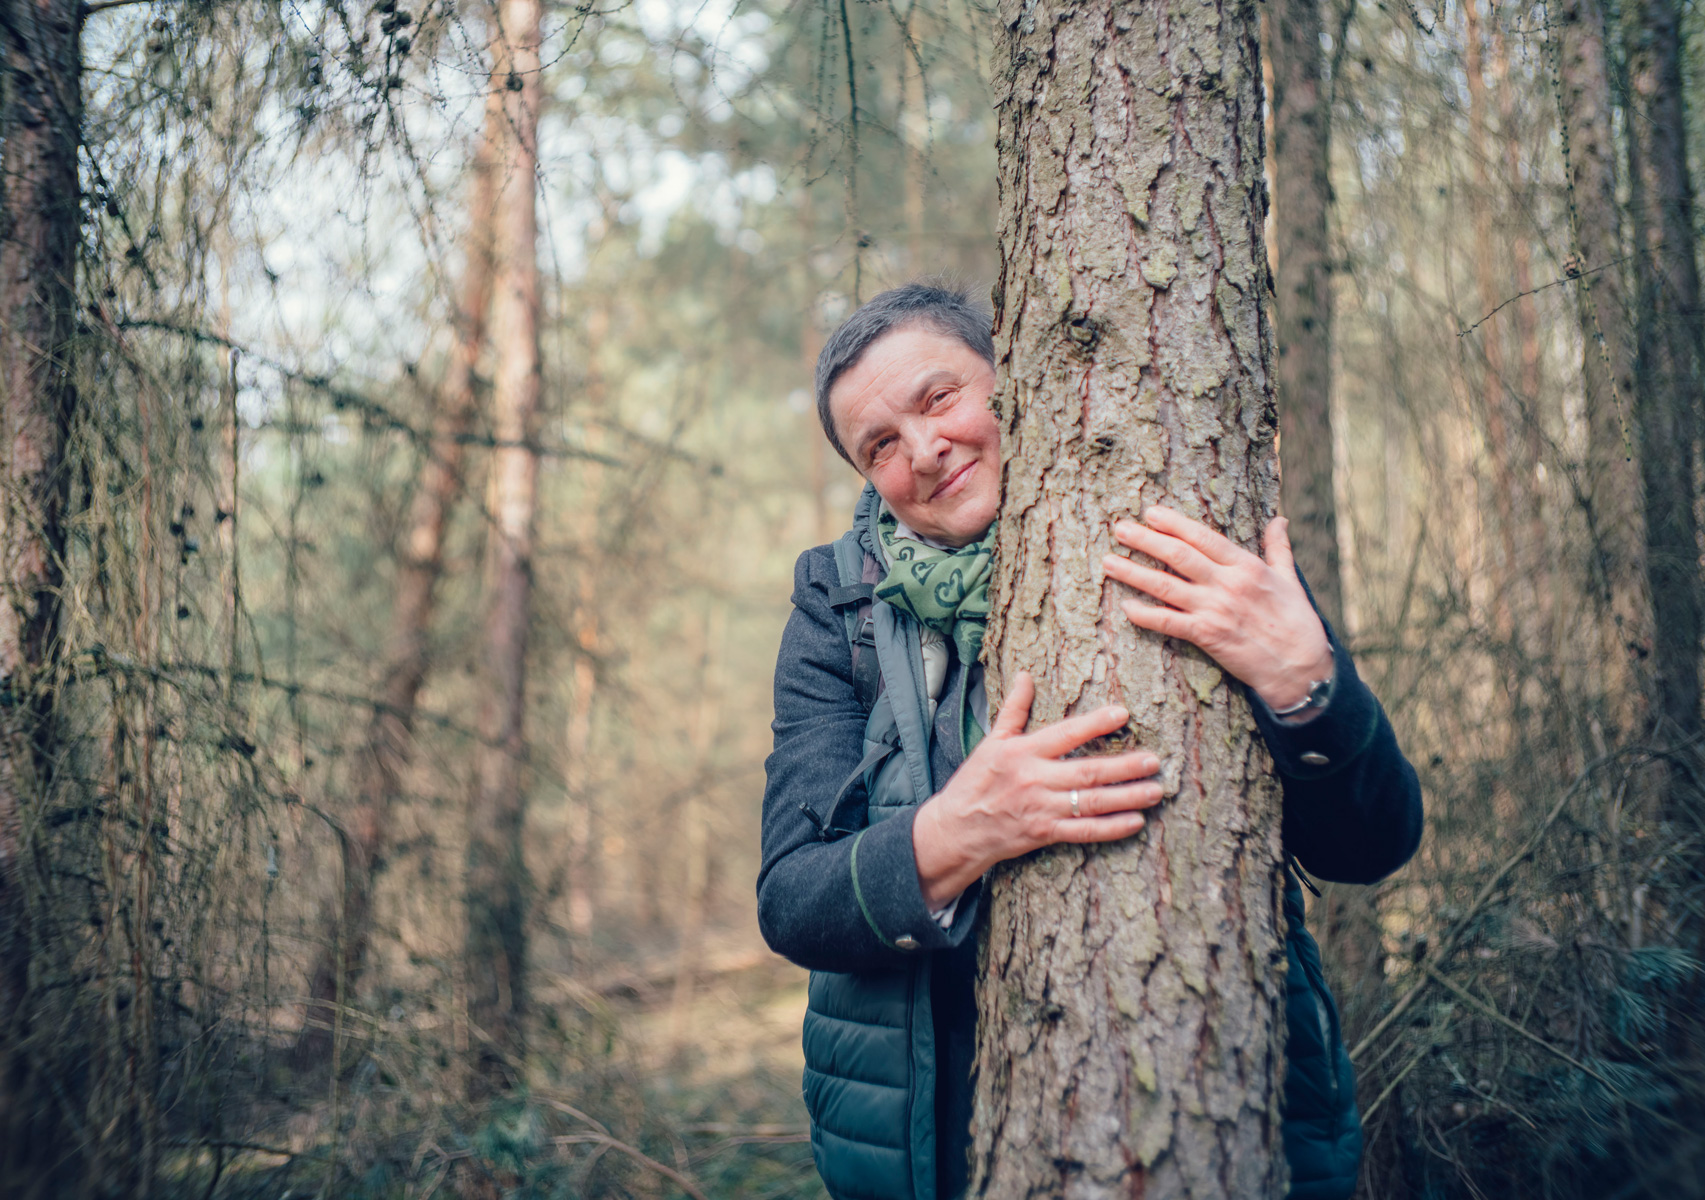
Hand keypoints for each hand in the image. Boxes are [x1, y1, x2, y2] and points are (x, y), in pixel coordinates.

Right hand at [911, 672, 1163, 907]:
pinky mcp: (1045, 833)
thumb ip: (1013, 709)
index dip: (1094, 723)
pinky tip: (1135, 822)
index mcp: (1022, 752)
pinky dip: (1111, 828)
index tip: (1123, 713)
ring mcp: (1041, 809)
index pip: (1065, 734)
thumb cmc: (974, 782)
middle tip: (1154, 761)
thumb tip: (1025, 676)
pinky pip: (1083, 831)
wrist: (956, 830)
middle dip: (1124, 767)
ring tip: (1155, 790)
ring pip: (1091, 803)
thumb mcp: (991, 741)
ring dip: (1126, 797)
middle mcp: (1034, 779)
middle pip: (1087, 772)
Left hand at [1102, 507, 1332, 711]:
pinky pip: (1167, 622)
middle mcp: (1227, 584)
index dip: (1174, 523)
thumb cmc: (1296, 622)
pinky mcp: (1207, 636)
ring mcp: (1214, 610)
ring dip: (1133, 572)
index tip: (1150, 513)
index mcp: (1246, 566)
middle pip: (1178, 555)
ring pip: (1165, 585)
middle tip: (1119, 528)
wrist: (1300, 668)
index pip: (1203, 537)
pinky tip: (1125, 606)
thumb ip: (1278, 548)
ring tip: (1108, 561)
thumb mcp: (1290, 579)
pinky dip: (1144, 614)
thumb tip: (1280, 520)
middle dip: (1145, 539)